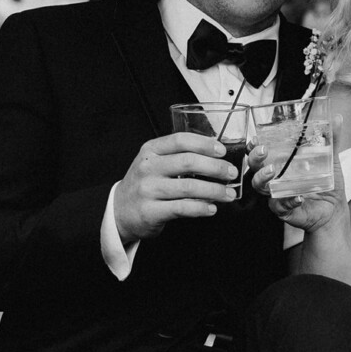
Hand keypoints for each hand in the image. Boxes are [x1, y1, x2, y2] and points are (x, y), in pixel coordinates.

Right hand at [112, 132, 238, 241]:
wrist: (119, 210)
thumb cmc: (145, 184)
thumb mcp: (154, 162)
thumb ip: (178, 156)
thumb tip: (216, 156)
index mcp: (151, 150)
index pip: (180, 140)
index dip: (204, 144)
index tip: (222, 151)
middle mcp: (148, 167)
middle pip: (188, 162)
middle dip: (215, 167)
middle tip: (231, 173)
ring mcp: (148, 190)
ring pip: (189, 187)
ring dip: (214, 190)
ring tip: (228, 194)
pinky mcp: (150, 211)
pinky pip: (182, 208)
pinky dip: (201, 208)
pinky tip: (212, 208)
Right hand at [249, 143, 344, 232]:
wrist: (334, 210)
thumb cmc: (327, 184)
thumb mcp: (330, 159)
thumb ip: (332, 139)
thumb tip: (337, 118)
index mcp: (282, 164)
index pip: (261, 154)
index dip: (254, 146)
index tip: (256, 139)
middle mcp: (276, 179)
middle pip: (255, 168)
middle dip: (255, 158)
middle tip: (263, 151)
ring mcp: (278, 194)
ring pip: (261, 187)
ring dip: (263, 178)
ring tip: (272, 172)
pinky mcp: (285, 210)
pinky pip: (280, 206)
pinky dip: (288, 201)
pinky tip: (298, 197)